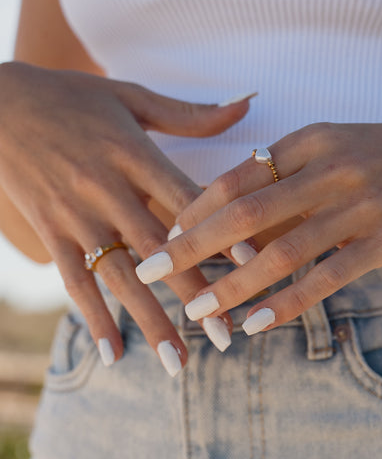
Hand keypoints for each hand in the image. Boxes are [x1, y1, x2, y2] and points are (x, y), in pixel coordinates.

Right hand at [0, 61, 252, 372]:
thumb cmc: (75, 98)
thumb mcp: (132, 96)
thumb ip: (191, 114)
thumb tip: (249, 104)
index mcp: (134, 154)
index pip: (186, 200)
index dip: (221, 232)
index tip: (254, 266)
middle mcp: (107, 189)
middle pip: (160, 249)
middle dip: (195, 294)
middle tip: (227, 336)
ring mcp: (76, 215)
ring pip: (120, 276)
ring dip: (150, 321)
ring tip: (179, 363)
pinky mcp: (50, 231)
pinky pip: (74, 281)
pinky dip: (93, 318)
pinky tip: (113, 355)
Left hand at [135, 116, 381, 333]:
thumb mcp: (332, 146)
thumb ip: (286, 177)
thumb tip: (233, 217)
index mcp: (308, 141)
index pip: (235, 179)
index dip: (193, 210)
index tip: (163, 236)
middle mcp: (328, 170)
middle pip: (245, 215)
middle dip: (190, 248)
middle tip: (150, 274)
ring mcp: (358, 207)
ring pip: (281, 253)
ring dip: (232, 286)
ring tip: (197, 312)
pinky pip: (325, 279)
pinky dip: (286, 303)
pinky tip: (256, 325)